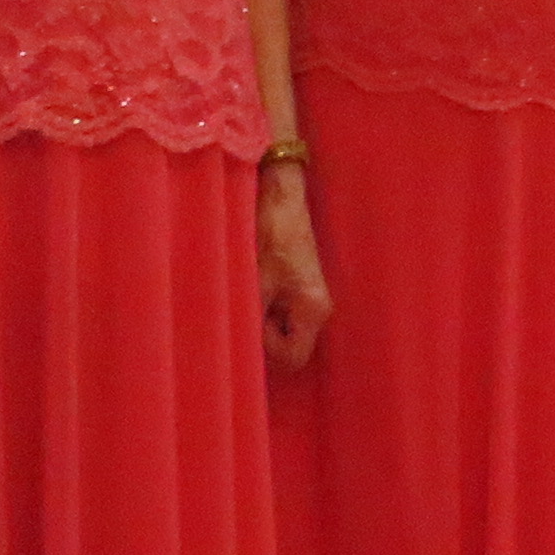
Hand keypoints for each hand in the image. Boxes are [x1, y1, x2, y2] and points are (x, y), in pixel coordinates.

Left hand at [257, 168, 331, 371]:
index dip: (267, 348)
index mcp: (314, 310)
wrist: (280, 196)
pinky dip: (263, 307)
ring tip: (245, 291)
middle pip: (288, 346)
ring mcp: (310, 297)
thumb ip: (250, 319)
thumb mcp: (253, 280)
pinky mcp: (299, 286)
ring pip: (281, 329)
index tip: (252, 319)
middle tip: (243, 306)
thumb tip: (236, 349)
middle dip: (261, 335)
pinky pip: (279, 313)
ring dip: (259, 318)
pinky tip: (251, 284)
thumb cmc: (270, 234)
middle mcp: (318, 308)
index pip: (292, 359)